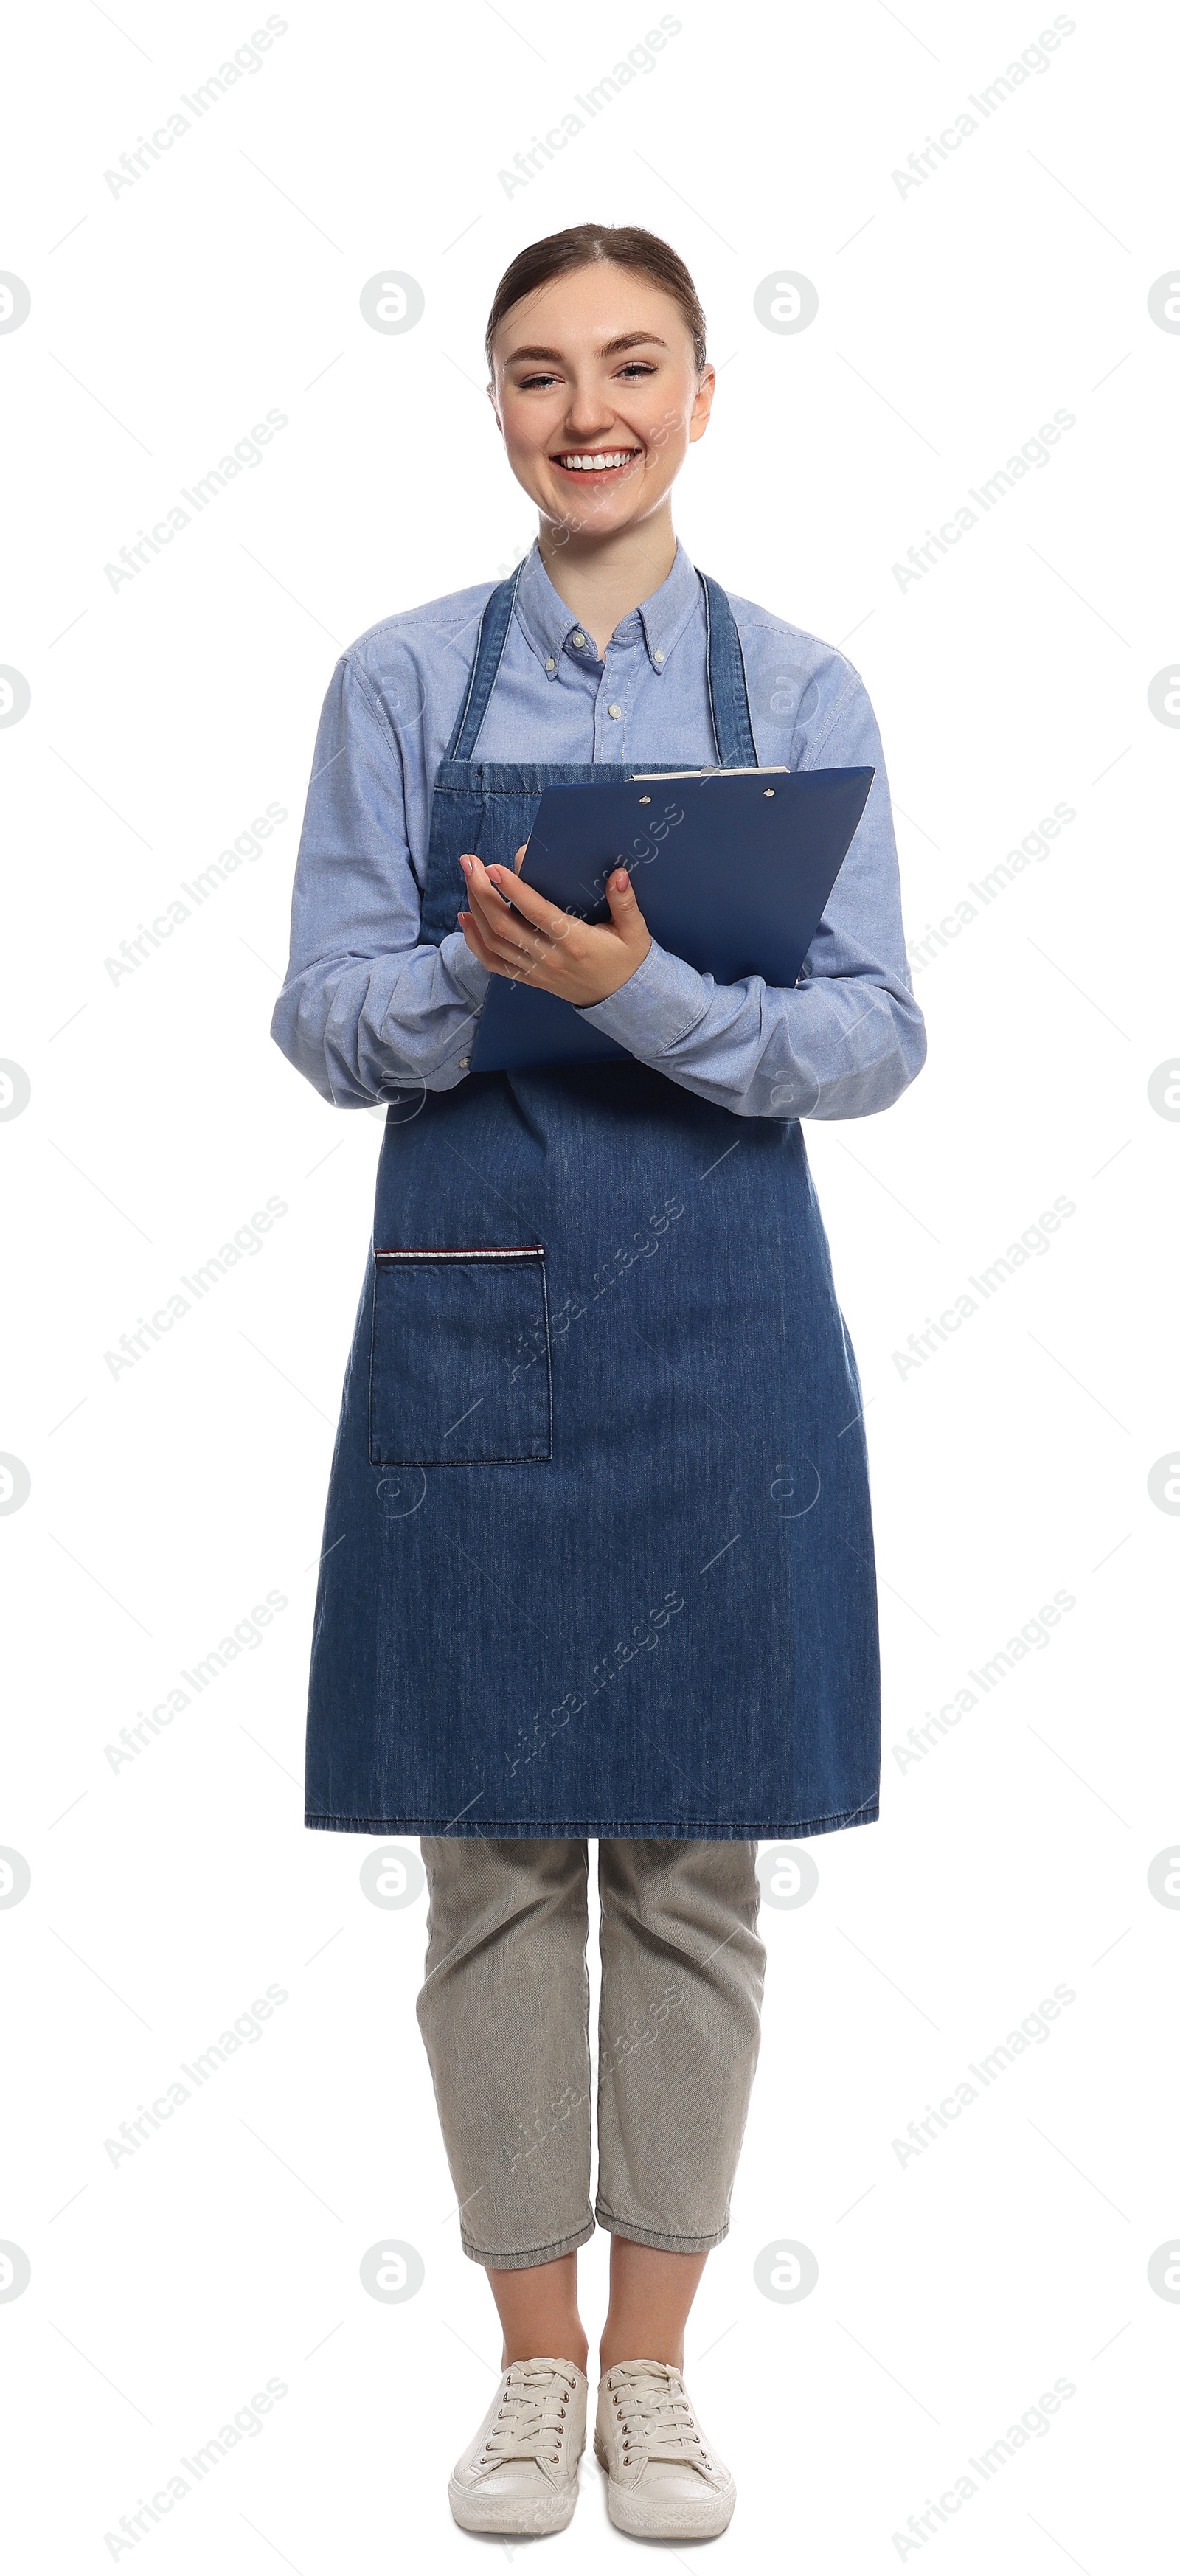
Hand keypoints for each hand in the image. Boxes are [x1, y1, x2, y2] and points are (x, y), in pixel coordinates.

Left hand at [457, 844, 651, 1007]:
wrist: (622, 1000)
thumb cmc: (626, 960)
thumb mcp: (635, 932)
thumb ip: (626, 903)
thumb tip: (618, 874)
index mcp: (575, 943)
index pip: (537, 914)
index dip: (513, 890)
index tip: (492, 868)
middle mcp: (549, 958)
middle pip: (504, 926)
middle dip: (481, 892)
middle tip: (469, 863)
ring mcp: (536, 970)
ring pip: (494, 941)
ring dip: (475, 909)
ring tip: (468, 879)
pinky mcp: (529, 978)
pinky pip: (494, 963)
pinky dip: (474, 942)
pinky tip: (465, 918)